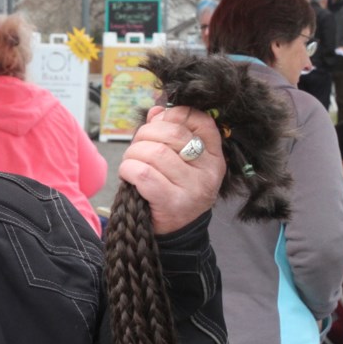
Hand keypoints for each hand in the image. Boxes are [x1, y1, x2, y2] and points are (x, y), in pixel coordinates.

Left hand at [117, 105, 225, 234]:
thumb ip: (170, 133)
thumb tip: (156, 111)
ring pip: (155, 153)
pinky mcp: (172, 202)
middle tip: (137, 147)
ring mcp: (192, 188)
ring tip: (131, 163)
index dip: (174, 114)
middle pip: (172, 133)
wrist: (176, 233)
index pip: (200, 120)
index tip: (159, 123)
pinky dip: (128, 169)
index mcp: (214, 156)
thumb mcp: (180, 162)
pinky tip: (128, 174)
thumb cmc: (174, 190)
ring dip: (133, 153)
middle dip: (145, 134)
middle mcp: (208, 171)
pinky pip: (143, 174)